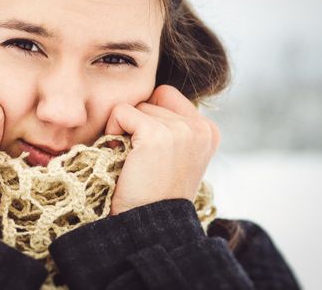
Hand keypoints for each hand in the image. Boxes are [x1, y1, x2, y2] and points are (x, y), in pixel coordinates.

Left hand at [105, 85, 219, 214]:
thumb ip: (172, 126)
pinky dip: (113, 130)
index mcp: (208, 130)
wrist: (149, 226)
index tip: (149, 149)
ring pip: (136, 106)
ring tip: (134, 160)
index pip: (166, 96)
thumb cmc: (155, 193)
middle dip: (138, 124)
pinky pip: (121, 112)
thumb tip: (145, 98)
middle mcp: (200, 127)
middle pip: (151, 100)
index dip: (149, 117)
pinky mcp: (157, 135)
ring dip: (126, 129)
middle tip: (140, 158)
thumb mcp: (177, 157)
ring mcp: (181, 130)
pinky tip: (122, 156)